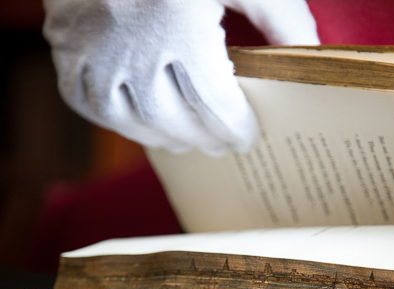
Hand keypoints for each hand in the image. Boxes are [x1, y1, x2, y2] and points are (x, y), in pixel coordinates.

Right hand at [43, 0, 318, 154]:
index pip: (215, 103)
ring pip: (129, 120)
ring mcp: (92, 49)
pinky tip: (141, 122)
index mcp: (181, 26)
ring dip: (163, 138)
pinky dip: (116, 120)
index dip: (236, 128)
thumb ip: (283, 19)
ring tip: (187, 141)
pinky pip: (86, 102)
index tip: (249, 137)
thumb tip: (309, 59)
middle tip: (223, 144)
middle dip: (205, 139)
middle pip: (174, 120)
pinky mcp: (65, 45)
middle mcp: (132, 46)